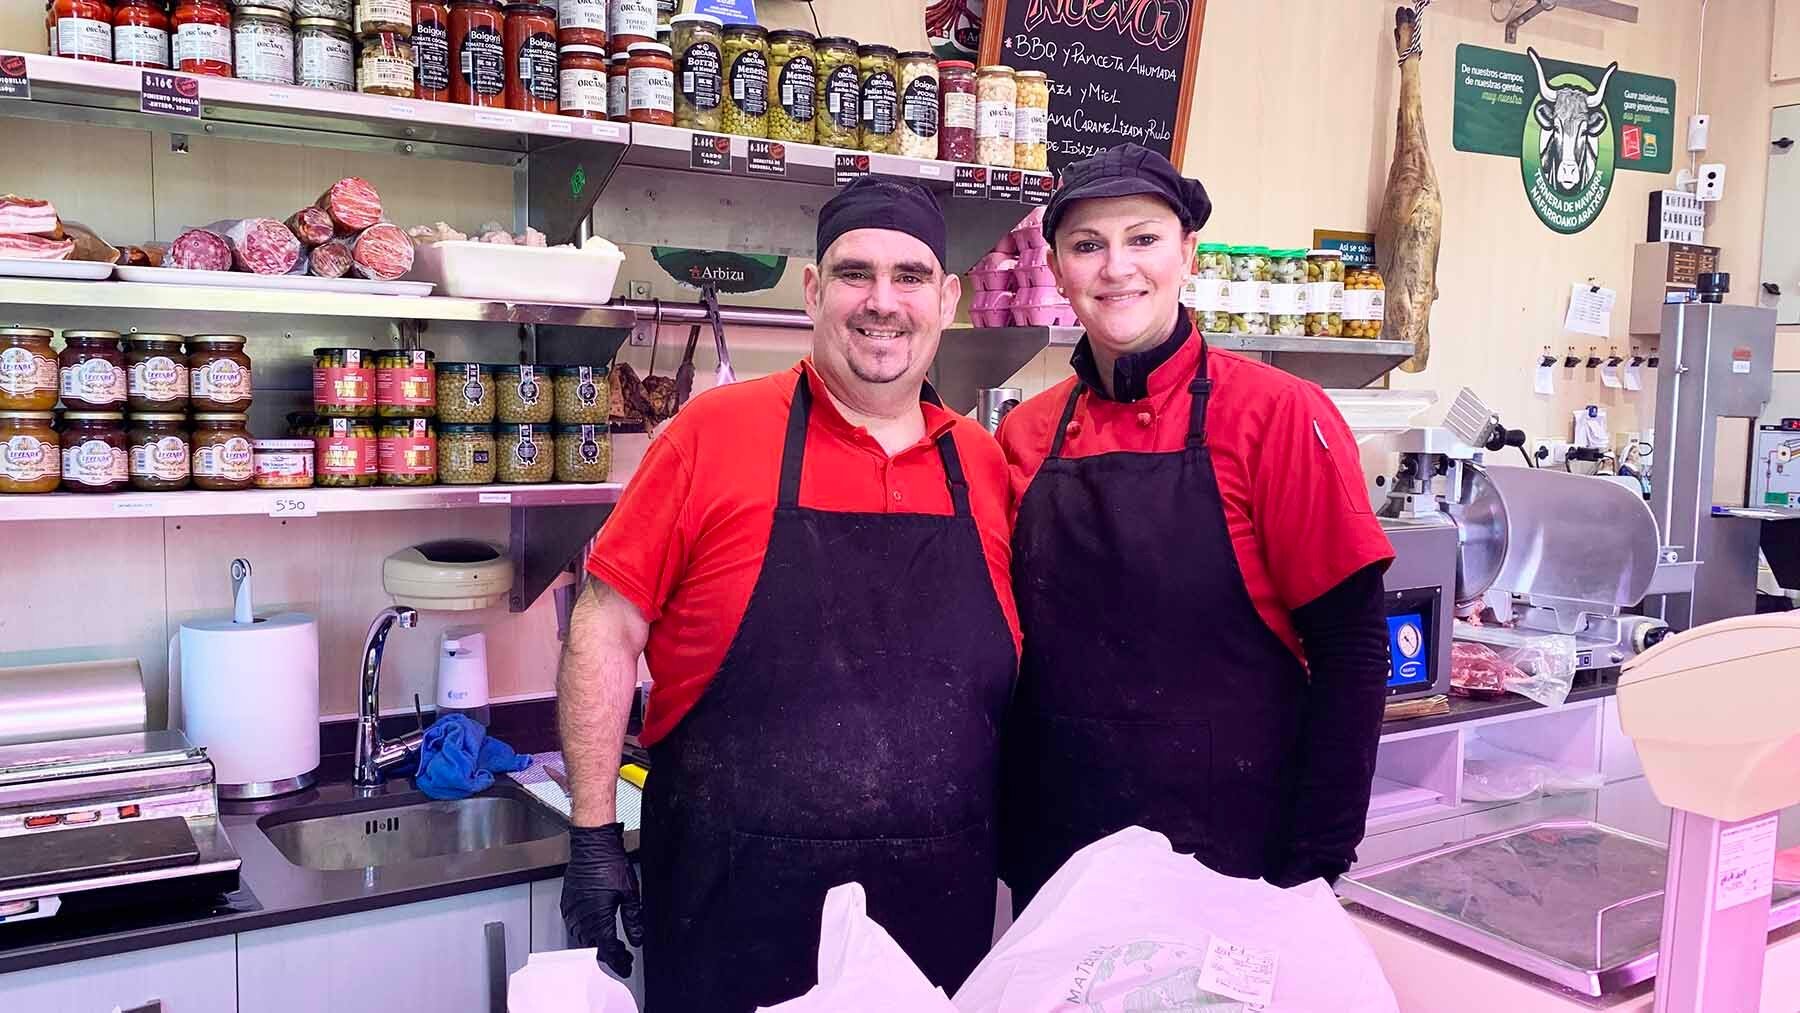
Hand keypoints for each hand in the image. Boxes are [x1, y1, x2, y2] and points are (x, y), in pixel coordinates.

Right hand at [561, 823, 644, 979]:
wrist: (592, 846)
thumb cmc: (609, 864)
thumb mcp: (630, 894)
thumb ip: (633, 919)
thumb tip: (637, 938)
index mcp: (597, 919)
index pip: (608, 950)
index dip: (618, 961)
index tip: (626, 966)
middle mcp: (581, 919)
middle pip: (594, 947)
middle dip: (609, 955)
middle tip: (623, 957)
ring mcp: (572, 911)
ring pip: (582, 939)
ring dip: (597, 944)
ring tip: (612, 945)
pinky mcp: (567, 904)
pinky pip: (574, 926)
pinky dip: (586, 932)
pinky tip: (595, 929)